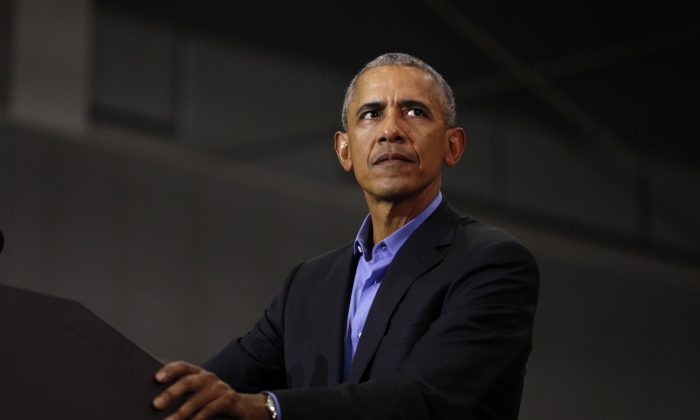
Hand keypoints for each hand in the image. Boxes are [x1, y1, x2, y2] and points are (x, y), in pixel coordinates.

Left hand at [153, 361, 267, 419]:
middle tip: (157, 404)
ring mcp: (219, 388)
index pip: (182, 367)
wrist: (240, 407)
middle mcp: (208, 378)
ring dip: (181, 412)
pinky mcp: (228, 400)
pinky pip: (209, 411)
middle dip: (171, 393)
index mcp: (197, 373)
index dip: (169, 370)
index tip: (156, 378)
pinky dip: (197, 419)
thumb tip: (157, 404)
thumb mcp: (197, 394)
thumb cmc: (211, 401)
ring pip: (197, 400)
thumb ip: (180, 395)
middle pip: (188, 382)